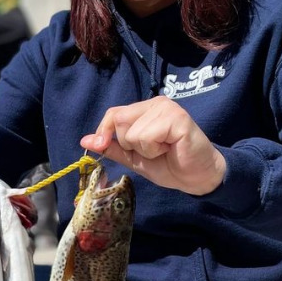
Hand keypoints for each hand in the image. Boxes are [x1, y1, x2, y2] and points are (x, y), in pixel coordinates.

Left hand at [80, 98, 226, 195]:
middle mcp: (155, 103)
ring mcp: (167, 108)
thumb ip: (112, 148)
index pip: (113, 114)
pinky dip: (154, 149)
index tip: (103, 146)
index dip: (104, 132)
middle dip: (130, 144)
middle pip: (119, 121)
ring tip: (163, 150)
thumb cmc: (168, 164)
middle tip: (153, 150)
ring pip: (132, 132)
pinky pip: (147, 136)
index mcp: (144, 109)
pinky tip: (170, 149)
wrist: (197, 176)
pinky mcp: (177, 119)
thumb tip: (84, 141)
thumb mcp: (134, 158)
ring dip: (144, 150)